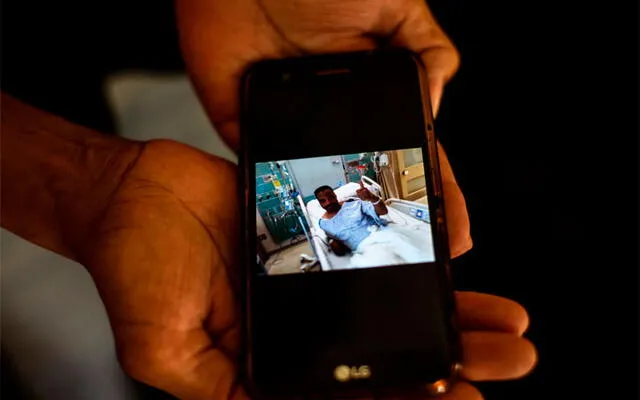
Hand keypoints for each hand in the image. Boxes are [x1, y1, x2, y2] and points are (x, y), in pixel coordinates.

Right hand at [82, 139, 534, 399]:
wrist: (134, 192)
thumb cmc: (136, 267)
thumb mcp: (166, 348)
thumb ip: (220, 392)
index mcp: (267, 369)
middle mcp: (301, 333)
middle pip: (387, 362)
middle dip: (451, 367)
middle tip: (507, 366)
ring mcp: (315, 285)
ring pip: (394, 312)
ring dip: (449, 321)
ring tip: (506, 331)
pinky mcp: (319, 238)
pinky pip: (377, 255)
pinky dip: (417, 266)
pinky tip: (456, 272)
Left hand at [176, 0, 471, 257]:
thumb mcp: (395, 4)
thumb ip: (426, 50)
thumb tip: (436, 102)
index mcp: (376, 89)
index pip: (414, 150)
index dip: (436, 191)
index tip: (454, 229)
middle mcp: (338, 116)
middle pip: (369, 179)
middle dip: (392, 220)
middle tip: (411, 262)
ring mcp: (295, 126)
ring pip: (320, 186)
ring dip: (338, 220)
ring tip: (361, 260)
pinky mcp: (249, 127)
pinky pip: (264, 171)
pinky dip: (277, 200)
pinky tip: (299, 228)